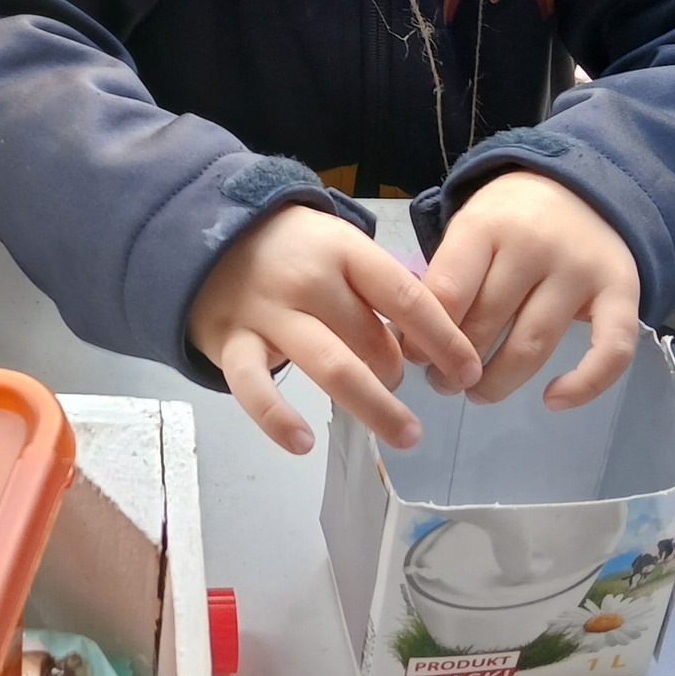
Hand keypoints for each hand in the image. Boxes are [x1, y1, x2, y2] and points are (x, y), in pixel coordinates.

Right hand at [186, 205, 480, 455]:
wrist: (205, 231)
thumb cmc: (290, 248)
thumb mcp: (338, 248)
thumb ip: (378, 288)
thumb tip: (429, 343)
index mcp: (343, 251)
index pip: (405, 296)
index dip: (443, 338)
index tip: (470, 371)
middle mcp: (308, 281)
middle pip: (372, 339)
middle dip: (399, 373)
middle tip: (403, 390)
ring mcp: (268, 313)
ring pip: (330, 367)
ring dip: (374, 405)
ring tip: (406, 434)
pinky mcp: (231, 343)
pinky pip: (253, 387)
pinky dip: (276, 417)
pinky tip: (302, 443)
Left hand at [421, 170, 640, 408]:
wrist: (581, 187)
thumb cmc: (511, 220)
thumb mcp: (471, 230)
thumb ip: (447, 277)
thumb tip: (414, 344)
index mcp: (487, 225)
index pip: (448, 292)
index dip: (425, 336)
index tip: (415, 358)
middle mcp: (535, 246)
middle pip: (487, 321)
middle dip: (457, 364)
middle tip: (442, 382)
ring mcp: (581, 270)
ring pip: (534, 343)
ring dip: (499, 381)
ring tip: (478, 393)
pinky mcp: (623, 292)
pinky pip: (610, 351)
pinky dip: (584, 385)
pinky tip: (553, 401)